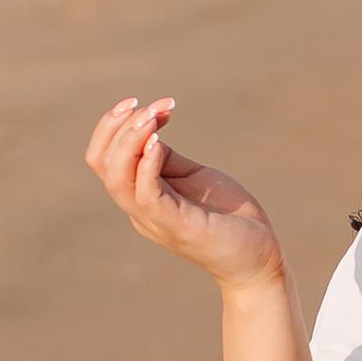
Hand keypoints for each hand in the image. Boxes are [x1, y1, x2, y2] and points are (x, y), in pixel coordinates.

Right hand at [84, 97, 286, 287]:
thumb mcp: (192, 177)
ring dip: (130, 140)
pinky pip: (147, 195)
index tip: (148, 104)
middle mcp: (139, 210)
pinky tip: (158, 143)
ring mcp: (155, 219)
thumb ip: (167, 159)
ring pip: (117, 179)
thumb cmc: (228, 217)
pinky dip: (147, 165)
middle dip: (118, 126)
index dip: (114, 126)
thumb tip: (148, 132)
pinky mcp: (177, 226)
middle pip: (102, 164)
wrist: (260, 257)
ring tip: (152, 117)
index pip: (104, 159)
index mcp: (140, 197)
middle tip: (152, 106)